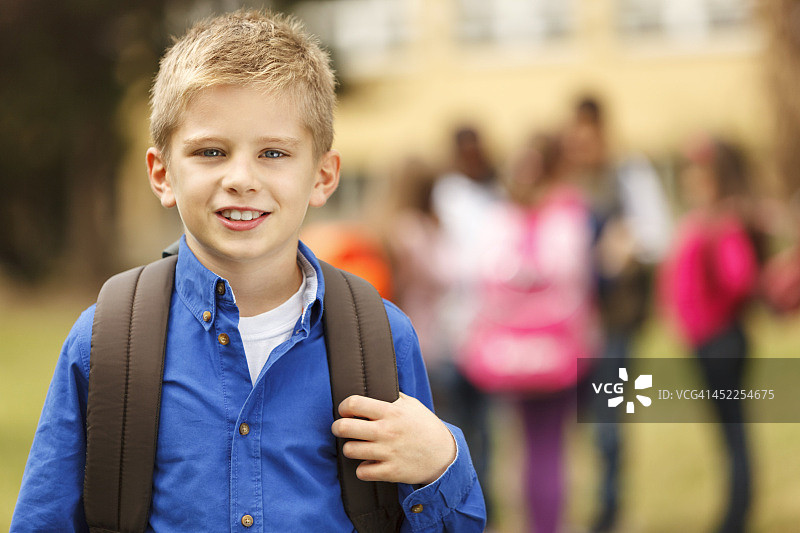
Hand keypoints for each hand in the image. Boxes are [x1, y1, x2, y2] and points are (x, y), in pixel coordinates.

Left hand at [331, 392, 456, 485]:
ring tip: (356, 446)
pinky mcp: (391, 471)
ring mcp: (388, 452)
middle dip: (337, 427)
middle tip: (341, 428)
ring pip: (350, 450)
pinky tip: (368, 463)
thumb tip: (373, 385)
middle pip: (344, 427)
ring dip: (350, 448)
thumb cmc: (425, 426)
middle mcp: (387, 431)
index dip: (344, 407)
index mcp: (391, 411)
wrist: (445, 454)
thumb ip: (392, 396)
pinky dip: (362, 469)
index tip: (345, 411)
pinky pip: (362, 472)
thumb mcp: (412, 405)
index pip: (353, 403)